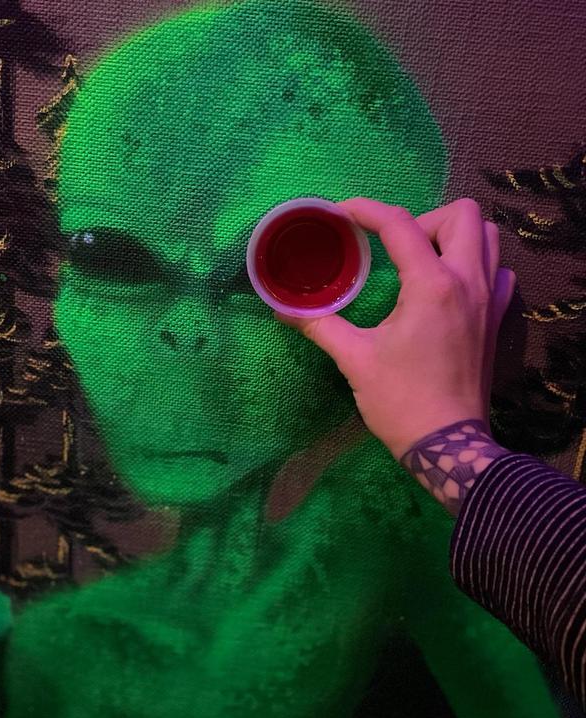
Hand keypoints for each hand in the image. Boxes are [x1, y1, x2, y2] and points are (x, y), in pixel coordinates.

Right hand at [275, 197, 515, 459]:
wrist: (447, 443)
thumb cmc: (400, 400)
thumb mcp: (354, 360)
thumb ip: (319, 326)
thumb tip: (282, 309)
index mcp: (431, 286)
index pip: (400, 224)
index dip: (366, 209)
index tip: (342, 213)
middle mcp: (468, 282)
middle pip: (463, 214)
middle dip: (423, 219)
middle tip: (394, 247)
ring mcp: (490, 299)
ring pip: (489, 237)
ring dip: (455, 236)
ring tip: (423, 259)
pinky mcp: (497, 319)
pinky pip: (499, 271)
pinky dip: (478, 265)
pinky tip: (452, 286)